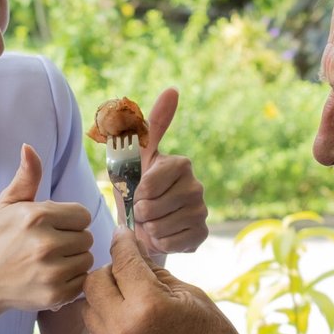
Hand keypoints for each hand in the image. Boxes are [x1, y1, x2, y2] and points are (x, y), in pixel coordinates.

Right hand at [0, 145, 93, 313]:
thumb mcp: (8, 204)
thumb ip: (26, 177)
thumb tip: (29, 147)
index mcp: (36, 216)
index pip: (82, 215)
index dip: (70, 221)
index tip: (54, 228)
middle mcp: (45, 243)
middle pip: (87, 237)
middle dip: (72, 240)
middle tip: (51, 247)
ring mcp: (51, 271)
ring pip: (87, 259)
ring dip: (74, 260)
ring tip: (51, 262)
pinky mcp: (55, 294)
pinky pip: (82, 281)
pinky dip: (71, 281)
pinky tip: (52, 277)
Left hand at [82, 230, 256, 333]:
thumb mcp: (192, 297)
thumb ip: (157, 274)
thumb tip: (134, 255)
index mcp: (148, 306)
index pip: (123, 261)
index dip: (123, 242)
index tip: (123, 233)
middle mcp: (122, 328)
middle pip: (94, 282)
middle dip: (109, 270)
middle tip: (129, 271)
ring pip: (88, 308)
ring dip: (104, 296)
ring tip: (129, 298)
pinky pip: (94, 332)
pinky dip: (105, 320)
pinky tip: (128, 322)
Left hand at [129, 88, 208, 256]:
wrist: (141, 224)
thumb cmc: (134, 186)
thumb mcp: (132, 154)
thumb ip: (146, 124)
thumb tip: (174, 89)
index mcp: (180, 164)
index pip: (152, 182)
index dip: (138, 191)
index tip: (136, 192)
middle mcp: (196, 185)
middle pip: (154, 206)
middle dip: (139, 212)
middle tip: (140, 210)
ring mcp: (201, 211)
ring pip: (161, 226)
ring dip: (147, 228)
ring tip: (148, 222)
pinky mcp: (201, 234)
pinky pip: (171, 243)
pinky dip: (159, 243)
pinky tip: (160, 235)